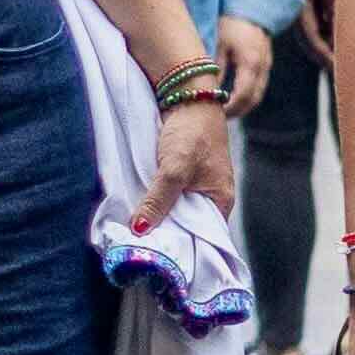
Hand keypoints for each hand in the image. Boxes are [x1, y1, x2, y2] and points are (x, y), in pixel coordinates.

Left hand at [135, 96, 233, 236]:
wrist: (187, 96)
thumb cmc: (191, 133)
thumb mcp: (173, 170)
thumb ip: (158, 201)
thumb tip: (140, 231)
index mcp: (221, 201)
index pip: (204, 238)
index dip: (181, 248)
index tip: (155, 258)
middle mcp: (211, 197)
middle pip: (186, 227)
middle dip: (165, 235)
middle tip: (138, 249)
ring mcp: (196, 186)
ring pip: (174, 212)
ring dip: (156, 219)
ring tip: (134, 235)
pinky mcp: (181, 176)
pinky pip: (167, 197)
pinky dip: (153, 204)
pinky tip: (137, 212)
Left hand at [218, 18, 273, 117]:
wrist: (250, 9)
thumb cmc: (230, 24)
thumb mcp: (219, 45)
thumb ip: (217, 69)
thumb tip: (209, 92)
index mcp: (250, 62)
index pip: (242, 95)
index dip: (231, 108)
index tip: (217, 114)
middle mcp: (262, 67)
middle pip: (253, 100)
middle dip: (237, 112)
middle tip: (219, 118)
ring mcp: (267, 66)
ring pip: (258, 95)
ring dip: (243, 106)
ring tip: (224, 110)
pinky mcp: (266, 64)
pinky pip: (259, 87)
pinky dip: (248, 96)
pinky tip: (233, 97)